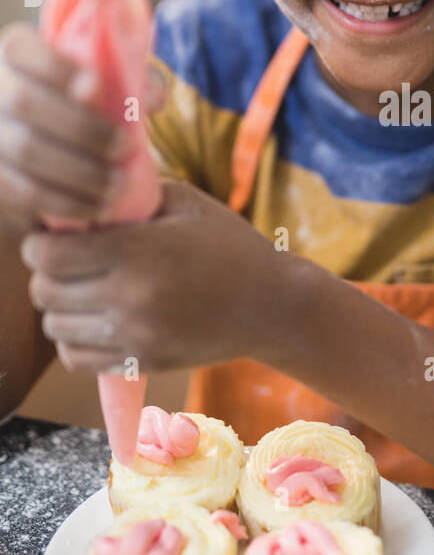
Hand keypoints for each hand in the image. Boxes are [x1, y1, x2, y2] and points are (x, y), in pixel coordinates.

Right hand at [0, 24, 163, 229]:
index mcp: (14, 54)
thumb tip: (153, 98)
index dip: (55, 66)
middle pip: (25, 102)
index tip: (95, 85)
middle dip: (81, 126)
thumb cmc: (83, 105)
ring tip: (119, 185)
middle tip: (124, 146)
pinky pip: (23, 193)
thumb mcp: (102, 83)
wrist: (52, 146)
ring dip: (79, 172)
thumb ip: (127, 80)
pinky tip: (97, 209)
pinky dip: (65, 203)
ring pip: (25, 151)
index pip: (22, 49)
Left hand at [20, 179, 286, 372]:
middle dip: (48, 273)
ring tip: (83, 291)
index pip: (47, 254)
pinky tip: (96, 320)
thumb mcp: (185, 202)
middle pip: (45, 292)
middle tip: (68, 262)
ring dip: (61, 307)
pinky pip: (76, 358)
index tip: (55, 236)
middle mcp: (131, 296)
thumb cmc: (229, 245)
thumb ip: (130, 195)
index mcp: (138, 250)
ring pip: (55, 327)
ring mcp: (135, 335)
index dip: (40, 243)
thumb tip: (80, 192)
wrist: (272, 305)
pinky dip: (75, 339)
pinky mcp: (141, 362)